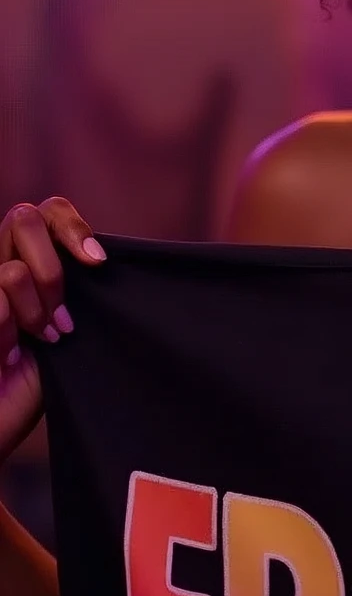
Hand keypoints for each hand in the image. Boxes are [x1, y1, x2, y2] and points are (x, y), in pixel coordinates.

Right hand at [0, 200, 104, 462]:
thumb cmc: (35, 384)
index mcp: (28, 262)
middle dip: (52, 271)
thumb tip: (98, 257)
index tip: (97, 264)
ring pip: (13, 269)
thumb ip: (76, 290)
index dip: (73, 227)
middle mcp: (0, 264)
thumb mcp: (67, 329)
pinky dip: (10, 331)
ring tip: (40, 340)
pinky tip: (11, 355)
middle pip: (24, 217)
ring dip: (36, 311)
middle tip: (61, 316)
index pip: (49, 210)